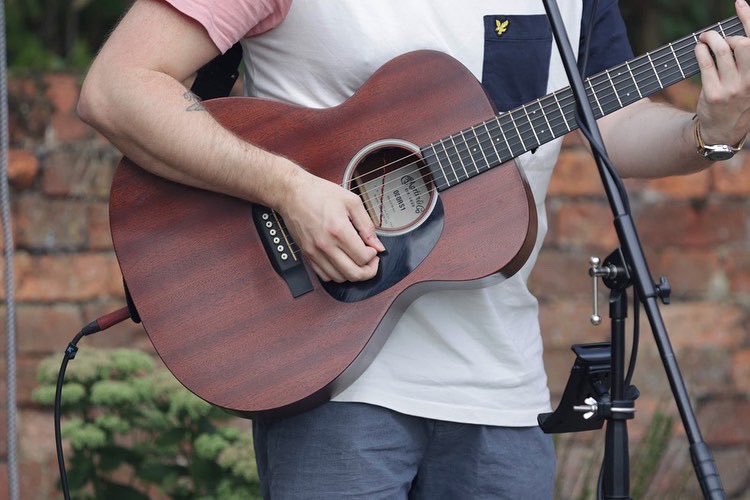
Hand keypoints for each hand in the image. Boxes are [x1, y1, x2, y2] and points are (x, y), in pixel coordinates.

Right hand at [278, 169, 384, 282]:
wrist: (292, 193)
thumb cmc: (319, 193)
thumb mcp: (351, 201)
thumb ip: (367, 225)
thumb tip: (377, 245)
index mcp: (339, 230)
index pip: (363, 257)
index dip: (373, 256)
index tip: (373, 249)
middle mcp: (326, 245)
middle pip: (353, 274)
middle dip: (368, 271)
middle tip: (371, 261)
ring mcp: (314, 252)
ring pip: (339, 278)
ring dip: (352, 273)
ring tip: (356, 260)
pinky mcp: (307, 255)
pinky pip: (324, 276)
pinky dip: (336, 274)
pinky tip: (341, 262)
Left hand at [694, 0, 749, 144]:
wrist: (723, 130)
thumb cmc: (738, 99)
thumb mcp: (749, 80)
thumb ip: (746, 59)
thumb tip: (736, 31)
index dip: (749, 19)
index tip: (740, 4)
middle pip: (743, 44)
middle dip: (728, 34)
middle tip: (716, 34)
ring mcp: (732, 88)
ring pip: (723, 51)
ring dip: (711, 39)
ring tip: (705, 38)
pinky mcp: (713, 94)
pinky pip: (706, 64)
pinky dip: (701, 51)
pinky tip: (699, 48)